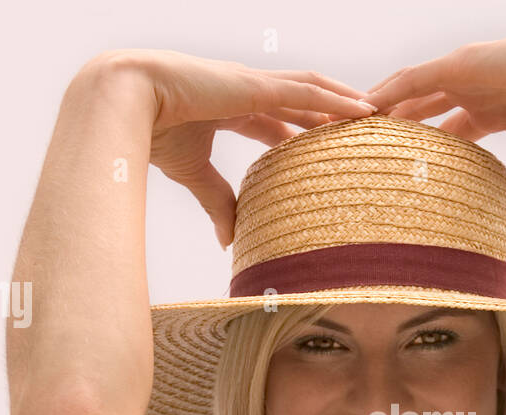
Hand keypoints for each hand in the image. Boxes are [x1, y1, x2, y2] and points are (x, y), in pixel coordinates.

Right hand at [80, 50, 377, 247]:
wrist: (126, 100)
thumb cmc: (151, 130)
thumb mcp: (193, 172)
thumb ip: (216, 201)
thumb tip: (230, 240)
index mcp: (232, 107)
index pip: (279, 118)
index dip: (305, 130)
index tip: (329, 147)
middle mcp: (248, 91)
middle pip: (304, 102)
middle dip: (334, 116)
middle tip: (366, 131)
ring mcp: (254, 83)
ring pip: (313, 91)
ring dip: (346, 102)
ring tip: (379, 114)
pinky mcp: (255, 83)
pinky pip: (307, 91)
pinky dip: (337, 99)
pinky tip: (363, 106)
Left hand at [362, 27, 505, 253]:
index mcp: (490, 109)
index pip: (444, 128)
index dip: (419, 146)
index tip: (394, 168)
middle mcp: (472, 89)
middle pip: (418, 109)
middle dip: (390, 128)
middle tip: (358, 151)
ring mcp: (464, 74)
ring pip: (408, 92)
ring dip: (380, 109)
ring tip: (348, 128)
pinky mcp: (461, 65)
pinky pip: (413, 80)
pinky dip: (387, 92)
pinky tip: (363, 107)